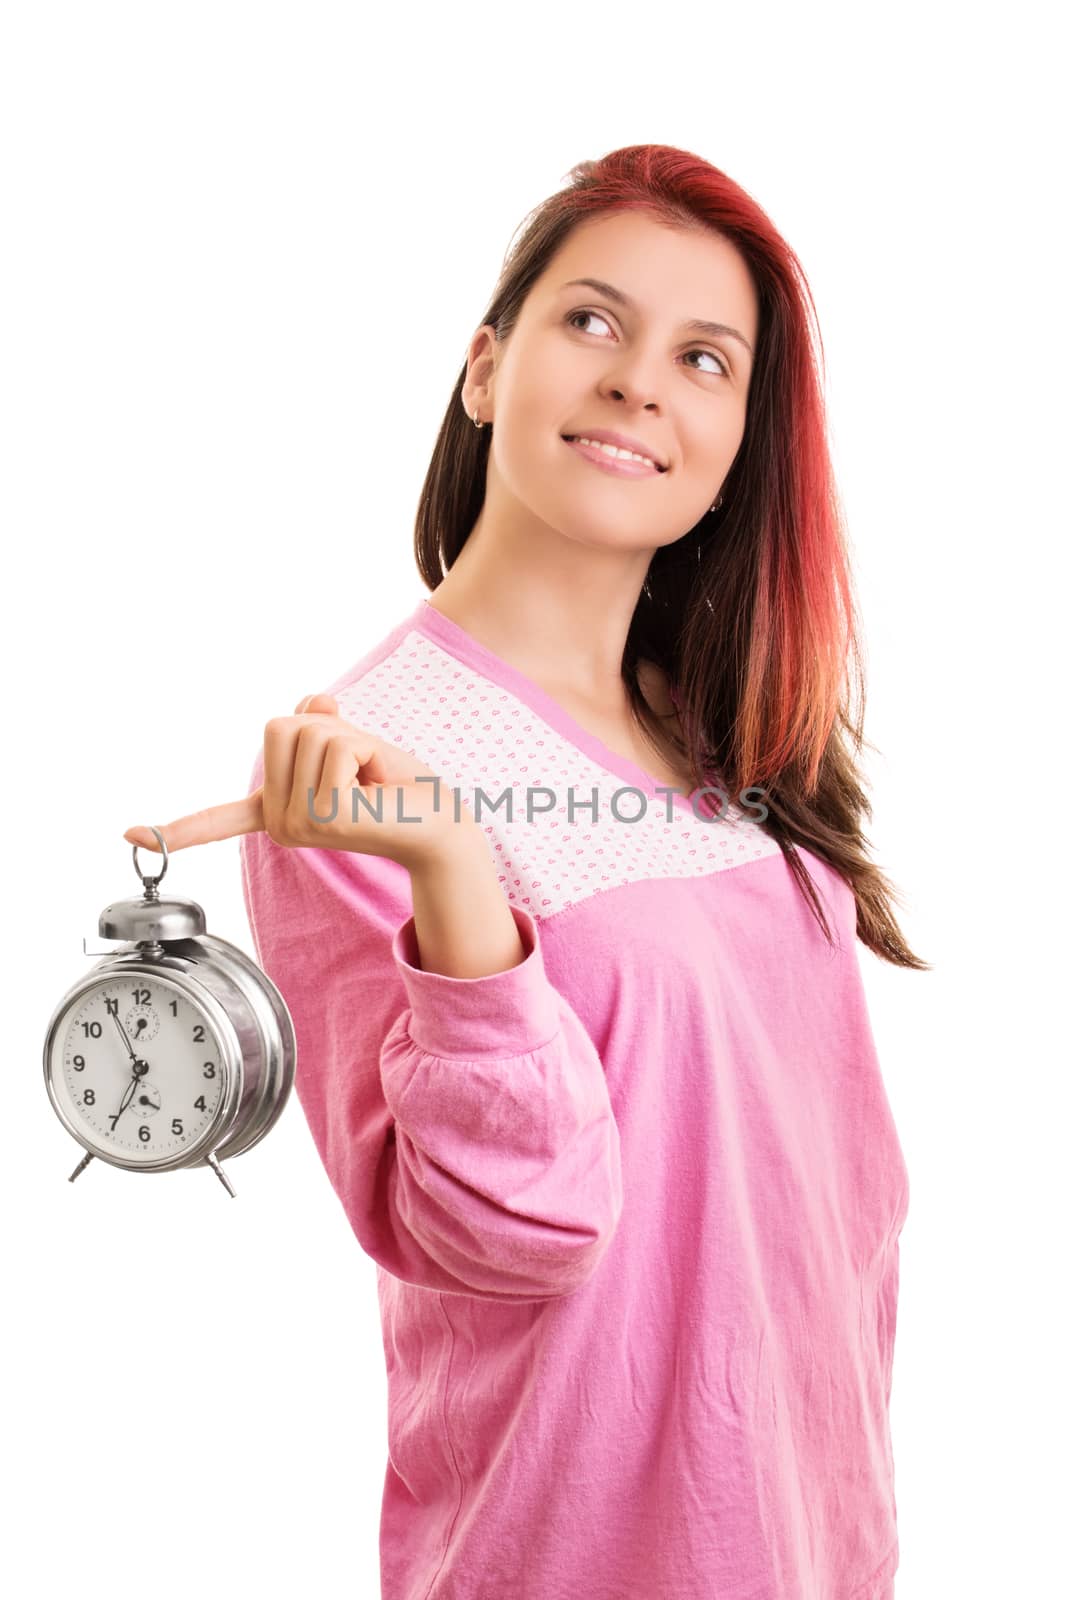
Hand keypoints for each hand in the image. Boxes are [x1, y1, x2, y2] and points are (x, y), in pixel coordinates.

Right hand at [122, 693, 477, 873]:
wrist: (441, 822)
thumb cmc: (398, 784)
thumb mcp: (349, 742)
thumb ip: (316, 721)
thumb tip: (312, 703)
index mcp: (277, 813)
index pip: (220, 818)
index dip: (178, 826)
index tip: (129, 838)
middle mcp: (280, 824)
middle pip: (280, 727)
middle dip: (327, 726)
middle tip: (360, 766)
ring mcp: (298, 825)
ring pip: (307, 730)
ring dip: (349, 736)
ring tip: (370, 776)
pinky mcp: (324, 817)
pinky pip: (332, 744)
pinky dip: (362, 746)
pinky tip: (375, 784)